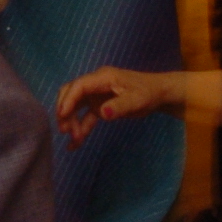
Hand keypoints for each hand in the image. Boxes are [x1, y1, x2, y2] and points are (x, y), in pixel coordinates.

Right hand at [56, 67, 179, 145]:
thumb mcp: (137, 100)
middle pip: (71, 93)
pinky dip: (80, 128)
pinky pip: (85, 117)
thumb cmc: (149, 93)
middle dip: (64, 110)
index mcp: (102, 78)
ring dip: (71, 121)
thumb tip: (102, 114)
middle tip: (64, 129)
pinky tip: (75, 143)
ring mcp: (96, 96)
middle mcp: (95, 85)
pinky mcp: (99, 106)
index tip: (62, 115)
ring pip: (76, 106)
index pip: (79, 86)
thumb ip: (120, 106)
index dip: (68, 99)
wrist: (159, 94)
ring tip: (73, 139)